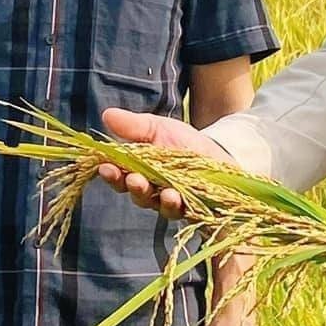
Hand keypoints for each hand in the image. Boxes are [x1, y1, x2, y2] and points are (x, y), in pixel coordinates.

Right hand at [95, 108, 234, 218]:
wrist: (219, 152)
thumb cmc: (184, 142)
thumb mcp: (159, 128)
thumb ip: (134, 126)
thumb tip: (106, 114)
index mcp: (138, 170)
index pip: (119, 175)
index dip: (111, 174)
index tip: (105, 168)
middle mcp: (151, 189)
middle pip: (135, 193)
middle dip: (132, 186)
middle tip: (132, 179)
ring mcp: (169, 201)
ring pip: (156, 204)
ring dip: (154, 196)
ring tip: (158, 188)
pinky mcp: (189, 209)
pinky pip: (178, 210)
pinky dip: (174, 204)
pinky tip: (175, 195)